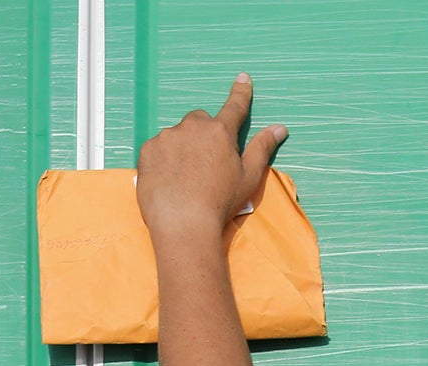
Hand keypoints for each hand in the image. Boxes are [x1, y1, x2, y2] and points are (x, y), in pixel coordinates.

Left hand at [136, 74, 286, 242]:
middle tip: (205, 162)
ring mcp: (167, 137)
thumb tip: (280, 128)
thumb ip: (262, 148)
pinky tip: (168, 180)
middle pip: (199, 121)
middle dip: (203, 134)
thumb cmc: (220, 203)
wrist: (183, 224)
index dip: (240, 93)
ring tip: (184, 177)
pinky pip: (157, 149)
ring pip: (177, 135)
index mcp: (220, 132)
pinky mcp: (147, 151)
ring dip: (181, 148)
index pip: (234, 107)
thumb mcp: (248, 177)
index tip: (242, 79)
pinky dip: (163, 159)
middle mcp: (192, 127)